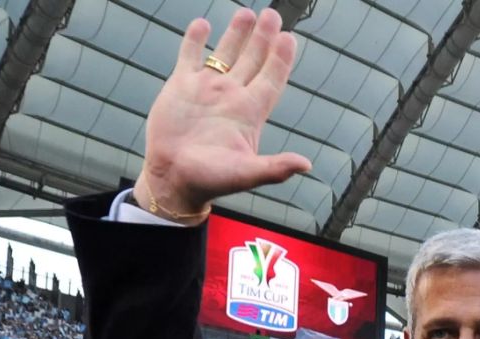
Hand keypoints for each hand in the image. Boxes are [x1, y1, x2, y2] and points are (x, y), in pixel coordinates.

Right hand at [134, 8, 311, 220]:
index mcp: (249, 113)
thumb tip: (306, 165)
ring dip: (236, 34)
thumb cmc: (211, 180)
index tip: (289, 38)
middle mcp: (231, 97)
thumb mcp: (246, 174)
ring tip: (247, 12)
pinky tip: (203, 24)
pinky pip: (190, 57)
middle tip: (273, 15)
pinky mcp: (180, 87)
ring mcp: (206, 90)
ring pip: (226, 54)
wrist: (173, 179)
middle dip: (263, 38)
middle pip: (253, 61)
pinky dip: (195, 40)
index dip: (281, 59)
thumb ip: (275, 168)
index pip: (271, 79)